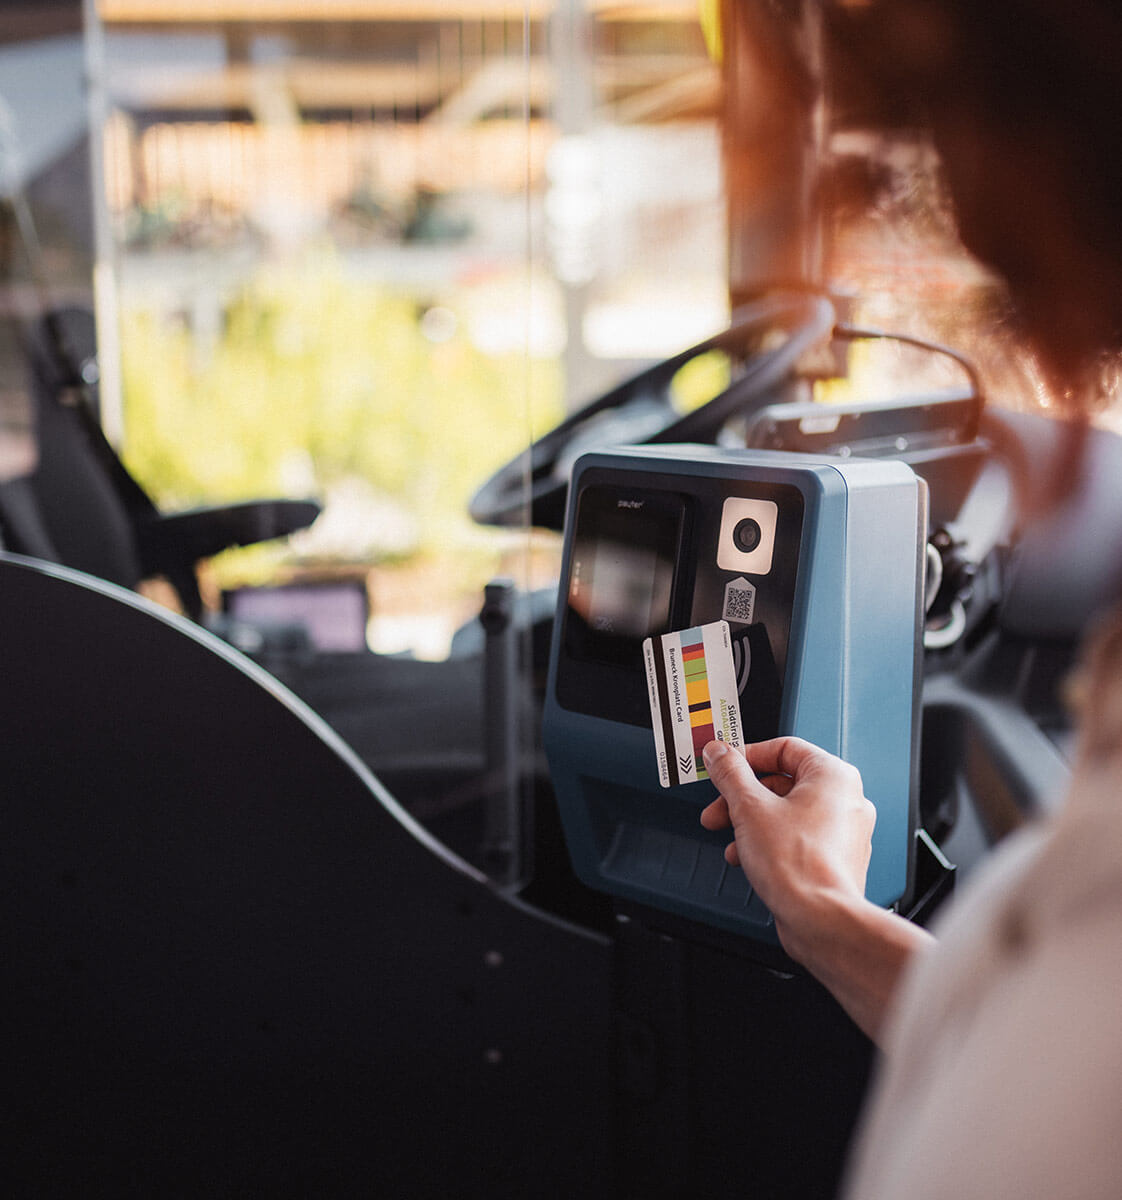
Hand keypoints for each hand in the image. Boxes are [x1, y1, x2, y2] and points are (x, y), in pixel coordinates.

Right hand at [699, 737, 875, 964]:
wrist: (820, 920)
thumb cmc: (799, 866)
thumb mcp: (749, 807)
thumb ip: (730, 773)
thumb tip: (719, 753)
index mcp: (833, 776)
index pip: (784, 748)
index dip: (747, 755)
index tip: (723, 765)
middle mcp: (845, 800)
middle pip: (782, 782)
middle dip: (741, 796)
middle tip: (717, 806)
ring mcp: (843, 832)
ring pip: (787, 812)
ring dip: (750, 822)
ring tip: (728, 837)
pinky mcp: (835, 859)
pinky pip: (796, 838)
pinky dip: (769, 842)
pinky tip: (746, 857)